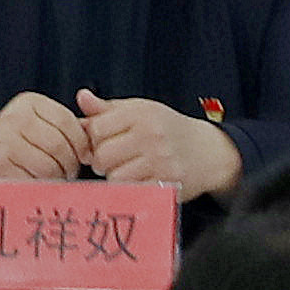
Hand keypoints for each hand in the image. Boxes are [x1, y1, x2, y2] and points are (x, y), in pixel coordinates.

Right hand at [0, 96, 89, 184]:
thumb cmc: (17, 144)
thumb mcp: (39, 124)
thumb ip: (67, 127)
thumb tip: (98, 141)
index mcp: (29, 102)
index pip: (67, 122)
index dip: (81, 144)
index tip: (84, 157)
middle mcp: (14, 117)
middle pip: (59, 145)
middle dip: (70, 164)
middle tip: (70, 172)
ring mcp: (3, 140)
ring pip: (48, 165)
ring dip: (56, 177)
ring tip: (54, 178)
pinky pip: (32, 180)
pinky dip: (39, 186)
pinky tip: (37, 183)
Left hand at [75, 98, 241, 197]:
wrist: (207, 151)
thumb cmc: (167, 129)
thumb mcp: (140, 110)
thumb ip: (107, 108)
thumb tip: (82, 98)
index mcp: (141, 113)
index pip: (96, 128)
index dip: (93, 138)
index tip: (102, 141)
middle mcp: (151, 135)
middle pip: (102, 155)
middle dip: (101, 161)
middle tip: (113, 159)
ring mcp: (160, 161)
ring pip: (114, 177)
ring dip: (115, 177)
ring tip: (127, 169)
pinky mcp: (166, 183)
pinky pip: (131, 191)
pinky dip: (130, 189)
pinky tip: (138, 180)